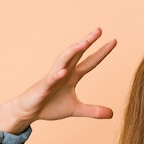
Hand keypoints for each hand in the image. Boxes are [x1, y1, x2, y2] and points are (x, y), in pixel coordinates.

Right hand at [0, 28, 116, 133]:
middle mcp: (64, 72)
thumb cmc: (50, 106)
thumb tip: (112, 114)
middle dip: (87, 41)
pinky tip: (63, 72)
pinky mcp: (43, 87)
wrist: (29, 111)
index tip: (114, 42)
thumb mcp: (76, 110)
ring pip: (63, 61)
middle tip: (99, 30)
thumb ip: (93, 111)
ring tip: (85, 43)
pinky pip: (50, 79)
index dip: (101, 52)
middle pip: (77, 54)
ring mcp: (53, 78)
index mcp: (72, 76)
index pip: (90, 62)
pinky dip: (57, 75)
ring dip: (73, 51)